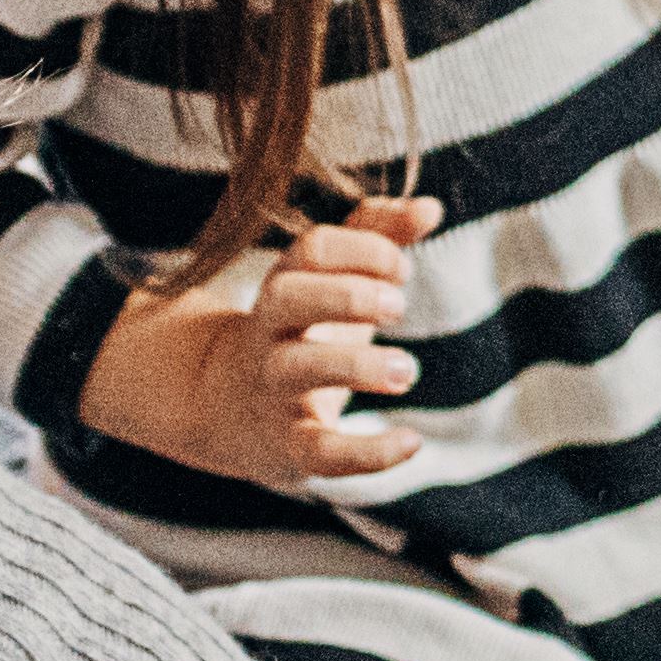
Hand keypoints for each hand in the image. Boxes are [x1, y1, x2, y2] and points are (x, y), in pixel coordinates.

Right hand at [92, 195, 437, 491]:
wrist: (229, 409)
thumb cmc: (301, 332)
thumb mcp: (331, 282)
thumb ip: (377, 238)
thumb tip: (431, 207)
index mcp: (285, 286)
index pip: (312, 249)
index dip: (365, 250)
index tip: (401, 269)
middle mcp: (270, 332)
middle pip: (288, 297)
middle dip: (349, 294)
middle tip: (399, 305)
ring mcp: (274, 388)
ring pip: (298, 369)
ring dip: (358, 365)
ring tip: (407, 370)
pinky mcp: (289, 444)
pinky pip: (321, 451)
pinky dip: (368, 453)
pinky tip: (412, 442)